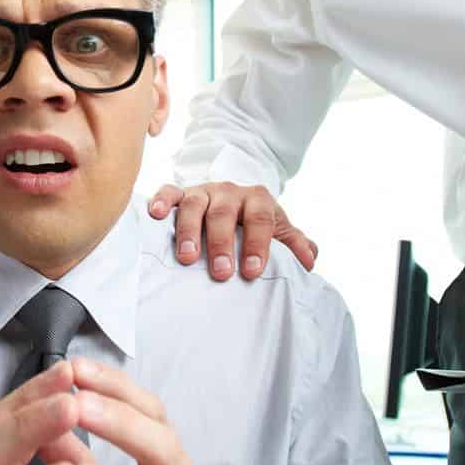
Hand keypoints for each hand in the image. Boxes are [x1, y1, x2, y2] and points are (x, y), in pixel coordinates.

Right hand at [147, 181, 315, 280]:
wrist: (233, 197)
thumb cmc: (253, 222)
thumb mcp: (277, 229)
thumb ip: (294, 244)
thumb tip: (308, 262)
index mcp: (257, 199)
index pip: (260, 219)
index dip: (257, 244)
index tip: (253, 271)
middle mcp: (229, 192)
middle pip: (224, 213)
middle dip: (222, 243)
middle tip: (222, 272)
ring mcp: (202, 191)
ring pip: (194, 205)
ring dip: (189, 230)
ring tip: (187, 257)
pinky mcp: (180, 193)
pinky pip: (169, 192)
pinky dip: (161, 201)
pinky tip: (156, 215)